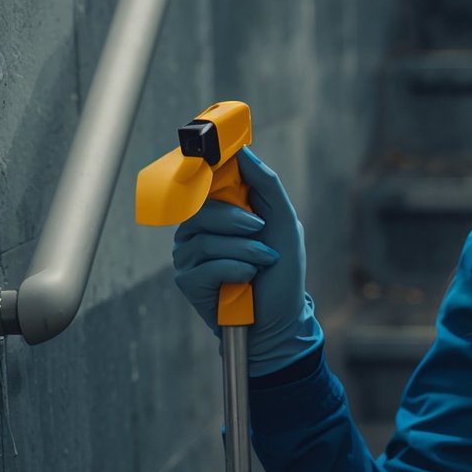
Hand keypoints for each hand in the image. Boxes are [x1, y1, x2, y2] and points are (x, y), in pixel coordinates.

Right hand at [170, 147, 321, 376]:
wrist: (281, 319)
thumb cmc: (282, 271)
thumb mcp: (284, 222)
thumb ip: (266, 185)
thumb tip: (243, 152)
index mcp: (218, 210)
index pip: (204, 181)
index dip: (208, 166)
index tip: (215, 153)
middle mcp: (197, 229)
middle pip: (201, 208)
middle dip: (237, 218)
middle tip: (261, 229)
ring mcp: (189, 255)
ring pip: (207, 238)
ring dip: (245, 250)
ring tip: (264, 261)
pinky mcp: (188, 281)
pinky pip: (206, 265)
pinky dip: (236, 270)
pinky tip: (247, 280)